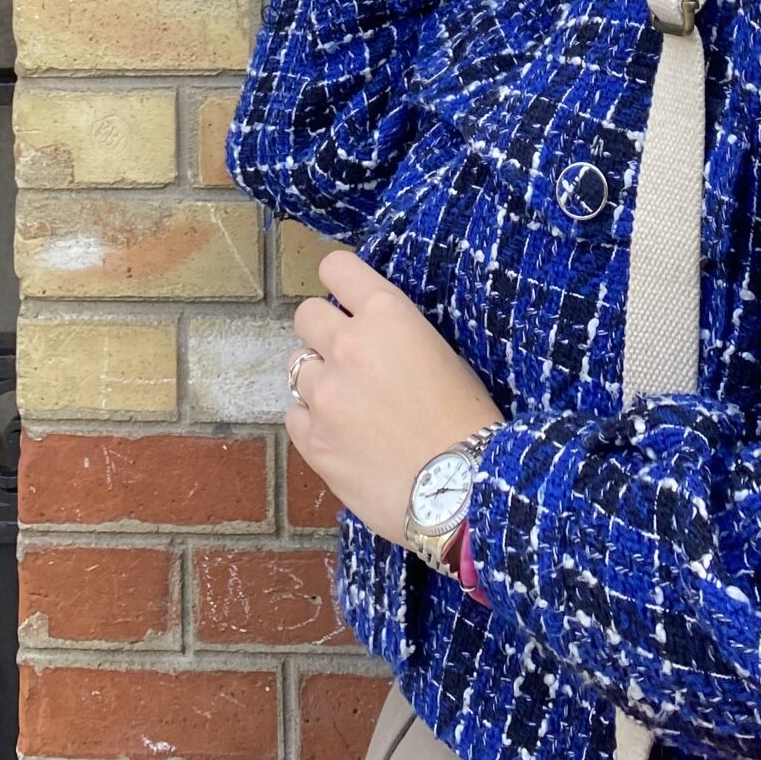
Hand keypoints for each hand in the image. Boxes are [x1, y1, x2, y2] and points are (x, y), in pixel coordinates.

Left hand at [286, 249, 503, 544]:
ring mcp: (325, 393)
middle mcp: (348, 344)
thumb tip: (368, 334)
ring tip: (351, 407)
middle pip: (306, 315)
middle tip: (347, 358)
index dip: (340, 281)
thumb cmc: (466, 420)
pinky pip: (294, 414)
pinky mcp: (312, 439)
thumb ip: (394, 335)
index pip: (337, 268)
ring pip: (298, 367)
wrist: (462, 491)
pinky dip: (313, 421)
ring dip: (320, 380)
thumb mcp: (440, 354)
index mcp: (387, 315)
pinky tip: (343, 436)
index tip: (345, 297)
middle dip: (323, 331)